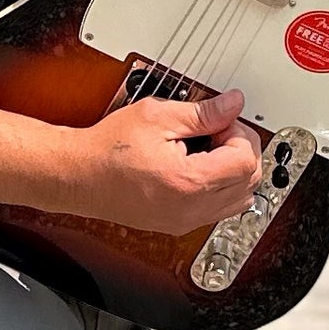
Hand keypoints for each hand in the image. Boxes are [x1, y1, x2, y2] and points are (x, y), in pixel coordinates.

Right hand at [71, 89, 262, 235]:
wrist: (79, 176)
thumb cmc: (108, 149)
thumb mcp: (157, 116)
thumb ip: (202, 112)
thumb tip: (232, 104)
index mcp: (189, 182)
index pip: (246, 160)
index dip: (239, 133)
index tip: (221, 121)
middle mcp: (191, 209)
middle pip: (249, 181)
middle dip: (241, 150)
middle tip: (216, 131)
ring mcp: (186, 221)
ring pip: (240, 200)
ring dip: (235, 171)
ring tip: (208, 149)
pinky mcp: (178, 225)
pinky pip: (220, 210)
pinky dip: (222, 187)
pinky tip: (199, 166)